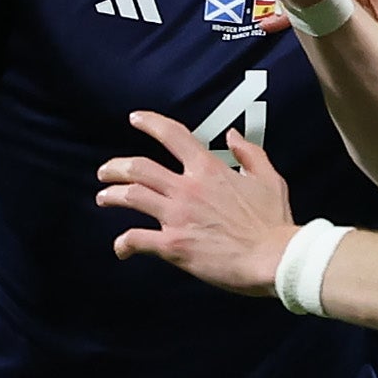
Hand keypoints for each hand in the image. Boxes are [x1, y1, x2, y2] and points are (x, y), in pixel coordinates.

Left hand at [96, 113, 295, 296]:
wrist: (275, 257)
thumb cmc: (274, 222)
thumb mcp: (269, 178)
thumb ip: (249, 153)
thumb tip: (233, 136)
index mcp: (208, 170)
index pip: (172, 135)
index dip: (149, 123)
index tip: (135, 119)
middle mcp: (187, 189)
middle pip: (138, 167)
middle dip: (115, 167)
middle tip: (106, 172)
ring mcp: (177, 217)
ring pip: (131, 197)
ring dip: (111, 196)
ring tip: (103, 198)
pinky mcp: (173, 246)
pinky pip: (137, 239)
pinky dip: (124, 243)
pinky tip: (121, 247)